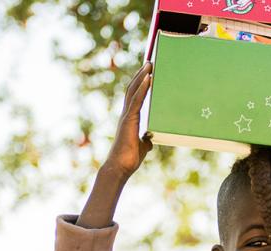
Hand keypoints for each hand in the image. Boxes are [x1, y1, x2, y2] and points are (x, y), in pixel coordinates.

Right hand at [104, 62, 153, 177]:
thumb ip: (145, 141)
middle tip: (150, 62)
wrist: (120, 168)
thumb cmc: (128, 159)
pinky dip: (143, 88)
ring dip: (142, 76)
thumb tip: (150, 139)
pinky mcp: (129, 120)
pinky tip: (149, 78)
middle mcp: (126, 114)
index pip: (134, 97)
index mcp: (129, 119)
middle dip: (141, 75)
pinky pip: (137, 100)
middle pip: (133, 89)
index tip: (146, 72)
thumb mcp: (142, 147)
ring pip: (134, 91)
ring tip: (150, 64)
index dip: (140, 84)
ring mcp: (127, 116)